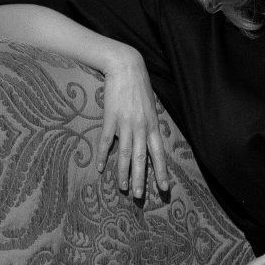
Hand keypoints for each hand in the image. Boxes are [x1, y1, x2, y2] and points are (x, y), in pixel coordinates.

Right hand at [97, 46, 168, 198]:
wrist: (125, 68)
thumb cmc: (140, 87)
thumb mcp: (152, 106)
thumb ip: (151, 124)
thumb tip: (152, 139)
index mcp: (153, 125)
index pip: (159, 154)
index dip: (162, 172)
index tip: (164, 188)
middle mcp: (141, 127)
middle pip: (142, 159)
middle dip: (141, 179)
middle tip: (139, 196)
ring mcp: (125, 124)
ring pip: (125, 154)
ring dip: (123, 173)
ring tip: (122, 188)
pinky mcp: (110, 119)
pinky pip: (106, 142)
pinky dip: (103, 156)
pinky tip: (100, 168)